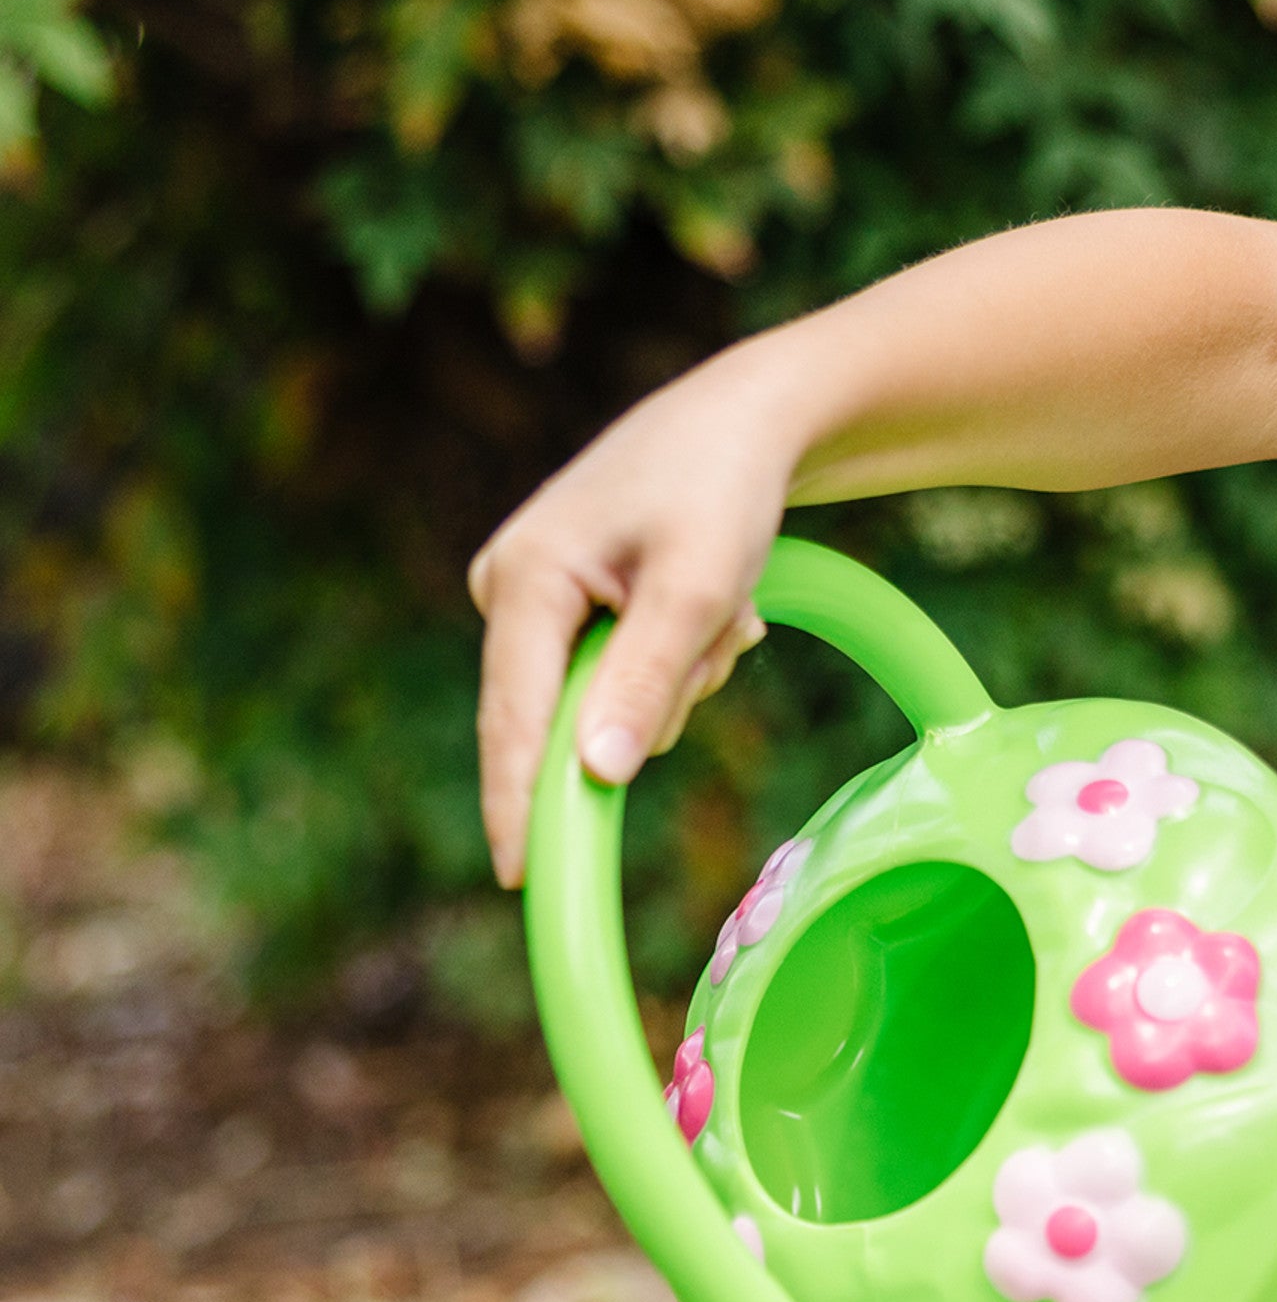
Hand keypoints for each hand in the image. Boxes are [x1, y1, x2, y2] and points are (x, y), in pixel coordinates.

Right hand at [469, 343, 812, 885]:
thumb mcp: (697, 586)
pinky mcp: (568, 609)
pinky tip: (707, 599)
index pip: (515, 718)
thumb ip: (646, 678)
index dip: (521, 802)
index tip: (521, 879)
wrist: (743, 422)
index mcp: (524, 579)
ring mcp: (535, 601)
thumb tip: (595, 775)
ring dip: (685, 670)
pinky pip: (630, 676)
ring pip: (618, 702)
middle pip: (574, 716)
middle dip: (666, 690)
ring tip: (718, 596)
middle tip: (721, 621)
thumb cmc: (721, 488)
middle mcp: (509, 591)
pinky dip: (682, 654)